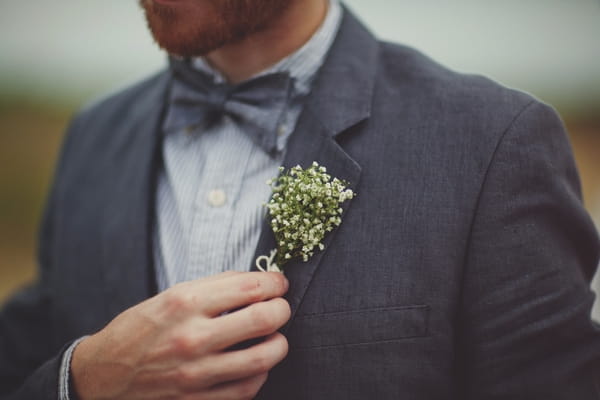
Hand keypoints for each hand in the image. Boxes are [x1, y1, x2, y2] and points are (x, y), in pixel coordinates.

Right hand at [71, 271, 290, 399]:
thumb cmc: (139, 330)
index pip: (250, 287)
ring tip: (274, 337)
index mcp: (184, 302)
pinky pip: (247, 389)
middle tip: (281, 308)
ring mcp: (196, 373)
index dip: (274, 283)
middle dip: (282, 309)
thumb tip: (256, 280)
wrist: (103, 375)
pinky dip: (260, 374)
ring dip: (278, 344)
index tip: (278, 284)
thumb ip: (214, 287)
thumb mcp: (169, 295)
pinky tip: (256, 364)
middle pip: (263, 319)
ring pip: (263, 358)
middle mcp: (192, 337)